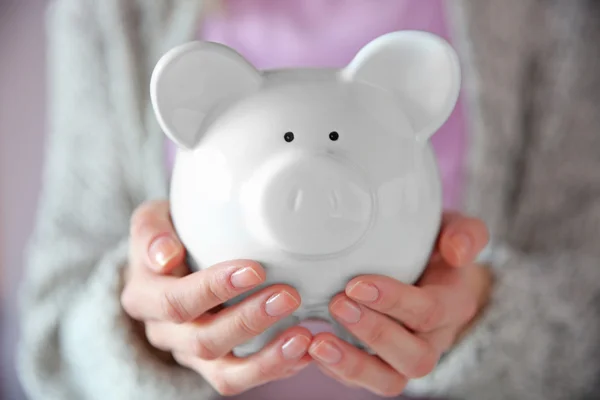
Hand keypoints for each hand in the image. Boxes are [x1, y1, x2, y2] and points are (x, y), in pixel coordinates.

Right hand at [120, 200, 311, 395]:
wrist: (171, 262)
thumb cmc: (170, 236)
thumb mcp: (152, 220)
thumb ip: (151, 230)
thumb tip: (165, 256)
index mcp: (144, 298)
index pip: (176, 301)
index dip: (214, 289)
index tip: (255, 270)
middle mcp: (164, 333)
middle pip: (203, 340)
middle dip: (249, 320)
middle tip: (288, 296)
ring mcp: (191, 355)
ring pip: (225, 373)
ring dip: (267, 357)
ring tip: (303, 336)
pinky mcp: (216, 366)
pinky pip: (244, 378)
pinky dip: (277, 368)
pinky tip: (305, 352)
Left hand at [308, 211, 491, 396]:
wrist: (434, 279)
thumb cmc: (438, 251)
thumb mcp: (456, 232)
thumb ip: (466, 234)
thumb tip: (457, 250)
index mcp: (454, 305)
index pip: (430, 312)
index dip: (394, 301)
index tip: (356, 285)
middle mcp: (434, 339)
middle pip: (414, 356)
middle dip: (374, 333)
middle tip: (337, 304)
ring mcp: (407, 358)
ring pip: (390, 380)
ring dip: (352, 364)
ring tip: (318, 343)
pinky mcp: (382, 366)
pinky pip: (364, 381)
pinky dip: (337, 370)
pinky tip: (311, 347)